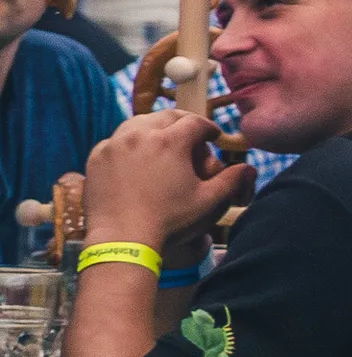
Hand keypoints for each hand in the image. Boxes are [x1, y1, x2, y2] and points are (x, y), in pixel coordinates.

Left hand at [79, 109, 245, 253]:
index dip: (209, 128)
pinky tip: (135, 158)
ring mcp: (114, 145)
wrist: (122, 240)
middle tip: (190, 136)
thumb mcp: (208, 202)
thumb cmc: (169, 221)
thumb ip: (231, 181)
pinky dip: (128, 143)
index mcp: (170, 142)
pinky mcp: (96, 158)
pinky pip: (115, 140)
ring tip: (161, 143)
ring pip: (138, 123)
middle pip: (166, 115)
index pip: (195, 122)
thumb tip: (250, 168)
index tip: (214, 137)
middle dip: (182, 122)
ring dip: (154, 128)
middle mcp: (140, 135)